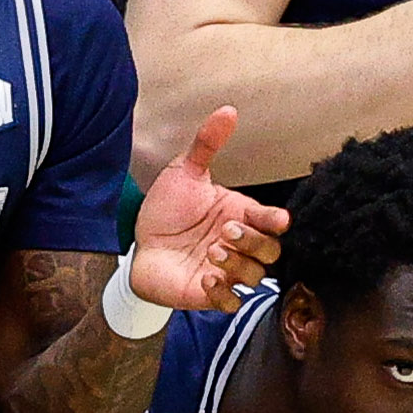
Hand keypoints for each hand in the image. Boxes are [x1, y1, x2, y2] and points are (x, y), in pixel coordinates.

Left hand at [127, 105, 286, 315]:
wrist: (137, 241)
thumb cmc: (166, 208)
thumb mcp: (185, 171)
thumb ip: (207, 143)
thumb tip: (228, 109)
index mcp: (241, 215)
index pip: (272, 222)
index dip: (276, 221)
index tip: (275, 218)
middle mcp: (239, 245)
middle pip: (271, 251)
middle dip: (254, 242)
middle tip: (225, 232)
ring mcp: (226, 271)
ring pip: (254, 276)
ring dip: (237, 265)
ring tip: (211, 251)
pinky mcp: (209, 294)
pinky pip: (230, 302)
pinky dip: (223, 294)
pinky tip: (205, 279)